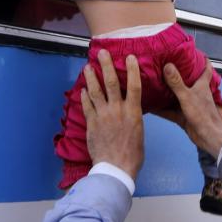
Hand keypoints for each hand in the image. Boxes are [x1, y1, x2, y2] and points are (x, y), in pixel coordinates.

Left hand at [81, 50, 144, 180]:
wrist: (115, 168)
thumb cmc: (132, 155)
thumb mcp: (139, 133)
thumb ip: (133, 118)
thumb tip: (131, 111)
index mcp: (132, 112)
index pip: (134, 86)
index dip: (132, 70)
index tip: (130, 57)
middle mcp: (117, 110)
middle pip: (112, 83)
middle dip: (106, 66)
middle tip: (102, 53)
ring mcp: (103, 115)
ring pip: (95, 91)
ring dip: (91, 78)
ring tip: (87, 67)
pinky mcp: (91, 123)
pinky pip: (87, 106)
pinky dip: (84, 96)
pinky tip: (82, 89)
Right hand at [163, 61, 221, 157]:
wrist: (208, 137)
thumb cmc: (202, 114)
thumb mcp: (187, 96)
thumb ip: (176, 82)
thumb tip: (167, 65)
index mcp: (202, 86)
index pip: (206, 70)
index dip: (203, 60)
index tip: (196, 52)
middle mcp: (196, 94)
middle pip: (188, 81)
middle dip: (178, 74)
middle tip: (165, 65)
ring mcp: (189, 105)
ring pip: (177, 96)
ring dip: (167, 92)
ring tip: (154, 83)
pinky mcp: (184, 116)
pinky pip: (170, 110)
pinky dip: (161, 109)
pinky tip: (150, 106)